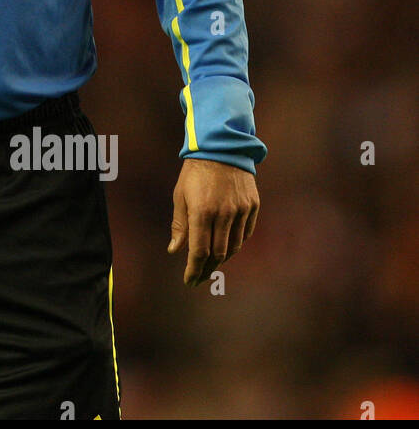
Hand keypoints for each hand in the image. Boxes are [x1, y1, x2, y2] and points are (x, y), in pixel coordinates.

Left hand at [167, 158, 259, 286]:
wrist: (221, 148)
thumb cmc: (194, 172)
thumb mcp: (180, 196)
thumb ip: (179, 225)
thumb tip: (174, 250)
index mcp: (202, 212)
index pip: (199, 251)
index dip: (194, 269)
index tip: (189, 280)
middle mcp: (223, 214)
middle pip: (218, 253)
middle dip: (207, 269)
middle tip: (199, 277)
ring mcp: (241, 210)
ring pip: (234, 246)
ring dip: (222, 259)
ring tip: (211, 265)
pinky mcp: (253, 206)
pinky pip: (246, 233)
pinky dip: (236, 244)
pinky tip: (228, 248)